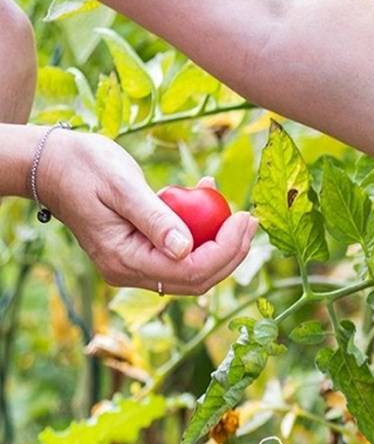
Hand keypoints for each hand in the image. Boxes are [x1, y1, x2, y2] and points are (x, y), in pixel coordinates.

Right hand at [37, 131, 255, 294]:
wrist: (52, 165)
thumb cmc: (82, 166)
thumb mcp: (121, 185)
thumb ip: (155, 218)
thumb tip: (185, 249)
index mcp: (124, 260)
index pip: (190, 271)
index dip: (226, 250)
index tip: (245, 219)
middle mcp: (130, 272)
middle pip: (197, 278)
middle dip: (231, 252)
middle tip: (250, 220)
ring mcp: (135, 267)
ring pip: (193, 269)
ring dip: (220, 244)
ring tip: (234, 211)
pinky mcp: (142, 254)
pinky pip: (181, 254)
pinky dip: (201, 234)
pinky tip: (207, 200)